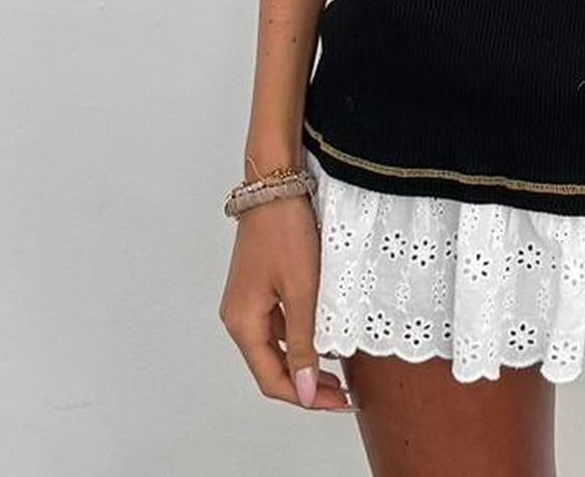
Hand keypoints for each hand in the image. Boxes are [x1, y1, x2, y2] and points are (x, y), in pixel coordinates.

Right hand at [219, 194, 351, 411]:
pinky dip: (303, 336)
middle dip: (307, 384)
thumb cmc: (285, 230)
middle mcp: (240, 316)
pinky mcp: (262, 284)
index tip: (339, 402)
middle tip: (344, 393)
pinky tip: (327, 335)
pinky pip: (281, 323)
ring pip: (278, 345)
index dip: (306, 397)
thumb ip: (304, 341)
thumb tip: (303, 389)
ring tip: (340, 369)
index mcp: (243, 322)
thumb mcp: (301, 289)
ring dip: (306, 361)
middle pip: (272, 366)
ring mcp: (250, 299)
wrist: (275, 182)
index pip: (272, 379)